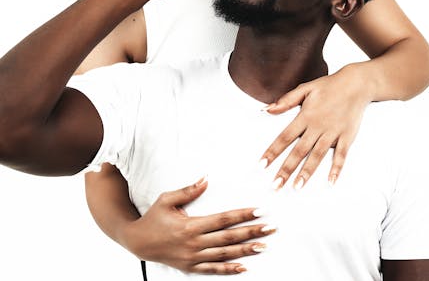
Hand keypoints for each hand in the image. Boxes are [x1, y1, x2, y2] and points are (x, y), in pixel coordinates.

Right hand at [122, 177, 275, 274]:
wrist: (137, 242)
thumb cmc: (153, 218)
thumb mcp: (166, 199)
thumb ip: (188, 190)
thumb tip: (205, 179)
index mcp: (190, 226)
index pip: (223, 219)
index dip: (242, 215)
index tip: (259, 211)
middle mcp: (194, 244)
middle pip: (229, 238)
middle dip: (252, 232)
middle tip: (271, 228)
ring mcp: (193, 258)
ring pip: (225, 255)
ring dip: (245, 251)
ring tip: (263, 246)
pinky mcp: (190, 267)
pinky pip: (212, 270)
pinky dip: (229, 270)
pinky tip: (244, 267)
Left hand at [260, 64, 370, 188]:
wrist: (356, 84)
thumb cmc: (329, 86)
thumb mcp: (305, 88)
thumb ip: (286, 101)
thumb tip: (267, 109)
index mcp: (305, 116)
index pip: (285, 137)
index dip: (273, 151)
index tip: (262, 164)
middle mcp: (318, 126)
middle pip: (299, 151)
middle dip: (286, 169)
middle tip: (276, 185)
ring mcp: (333, 132)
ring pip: (318, 155)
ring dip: (307, 172)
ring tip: (297, 186)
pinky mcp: (347, 136)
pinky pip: (341, 155)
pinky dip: (336, 168)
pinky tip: (330, 181)